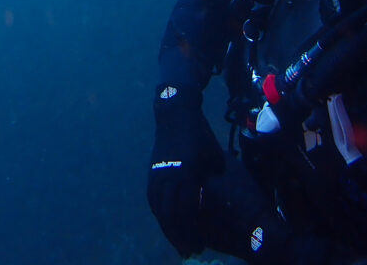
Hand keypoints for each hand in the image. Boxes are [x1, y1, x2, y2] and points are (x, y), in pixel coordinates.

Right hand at [147, 85, 224, 256]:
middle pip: (171, 215)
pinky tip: (166, 222)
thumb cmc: (201, 136)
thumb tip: (214, 200)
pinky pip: (152, 198)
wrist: (177, 115)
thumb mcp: (215, 158)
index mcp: (188, 173)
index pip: (188, 211)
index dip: (193, 232)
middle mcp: (170, 175)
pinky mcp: (152, 171)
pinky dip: (159, 214)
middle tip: (189, 251)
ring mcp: (158, 173)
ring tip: (177, 242)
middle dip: (180, 236)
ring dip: (168, 228)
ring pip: (159, 209)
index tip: (200, 246)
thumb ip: (214, 180)